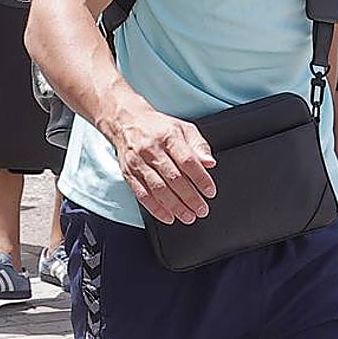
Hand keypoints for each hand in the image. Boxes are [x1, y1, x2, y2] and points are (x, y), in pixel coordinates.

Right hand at [110, 106, 217, 224]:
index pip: (187, 161)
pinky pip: (142, 195)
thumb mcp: (184, 129)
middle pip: (174, 178)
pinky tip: (168, 216)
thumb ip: (199, 146)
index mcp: (169, 137)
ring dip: (175, 206)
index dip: (200, 178)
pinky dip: (156, 208)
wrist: (127, 122)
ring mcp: (138, 163)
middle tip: (202, 209)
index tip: (210, 191)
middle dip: (190, 197)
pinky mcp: (129, 174)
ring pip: (158, 189)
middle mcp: (152, 150)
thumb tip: (210, 163)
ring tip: (188, 216)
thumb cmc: (158, 127)